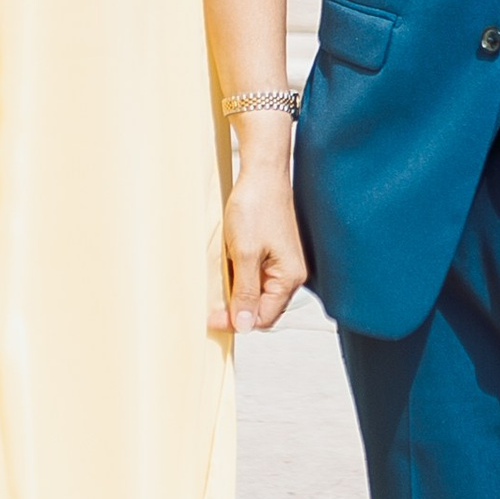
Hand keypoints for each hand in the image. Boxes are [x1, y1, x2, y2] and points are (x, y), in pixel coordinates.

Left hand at [215, 166, 306, 336]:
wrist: (261, 173)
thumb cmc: (256, 206)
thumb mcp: (245, 254)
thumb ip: (245, 292)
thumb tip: (244, 325)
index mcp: (290, 277)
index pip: (264, 317)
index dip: (237, 322)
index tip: (211, 319)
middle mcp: (290, 274)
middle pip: (262, 308)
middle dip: (236, 310)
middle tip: (210, 307)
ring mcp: (281, 263)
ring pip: (256, 293)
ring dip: (235, 294)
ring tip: (216, 287)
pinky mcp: (271, 253)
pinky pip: (254, 277)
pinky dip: (238, 278)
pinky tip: (225, 270)